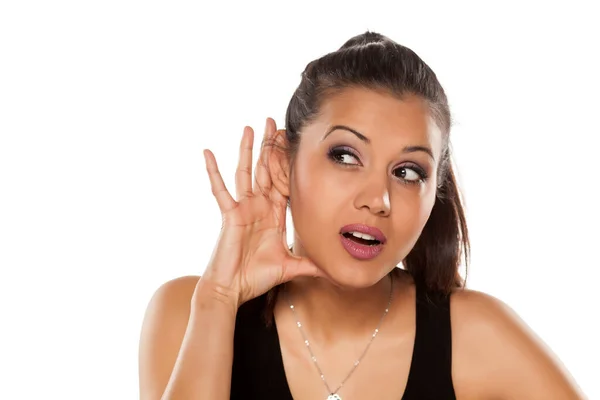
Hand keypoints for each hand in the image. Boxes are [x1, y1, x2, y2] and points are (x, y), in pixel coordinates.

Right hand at [200, 118, 323, 307]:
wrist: (233, 289)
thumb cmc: (256, 277)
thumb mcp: (290, 267)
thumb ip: (310, 264)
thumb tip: (334, 270)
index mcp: (273, 215)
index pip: (284, 183)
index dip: (290, 164)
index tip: (296, 143)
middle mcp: (259, 207)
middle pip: (267, 170)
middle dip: (272, 148)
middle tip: (277, 123)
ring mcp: (243, 208)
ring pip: (247, 172)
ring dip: (249, 150)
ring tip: (252, 127)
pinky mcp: (229, 214)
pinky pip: (220, 189)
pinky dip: (213, 171)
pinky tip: (208, 152)